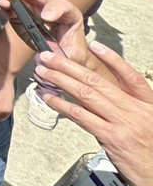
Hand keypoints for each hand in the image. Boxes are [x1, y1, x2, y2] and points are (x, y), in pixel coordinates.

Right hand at [0, 0, 89, 65]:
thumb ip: (61, 57)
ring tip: (4, 2)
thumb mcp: (71, 58)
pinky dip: (7, 7)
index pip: (65, 7)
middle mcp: (53, 10)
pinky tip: (1, 9)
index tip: (45, 17)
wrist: (63, 57)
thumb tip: (44, 57)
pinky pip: (15, 9)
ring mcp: (37, 12)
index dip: (55, 8)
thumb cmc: (70, 55)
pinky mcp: (24, 16)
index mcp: (70, 17)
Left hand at [36, 42, 152, 185]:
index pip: (131, 76)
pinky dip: (63, 105)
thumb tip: (99, 104)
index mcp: (147, 105)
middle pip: (98, 81)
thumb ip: (127, 112)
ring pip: (86, 94)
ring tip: (44, 72)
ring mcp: (123, 123)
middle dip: (70, 66)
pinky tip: (50, 98)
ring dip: (61, 80)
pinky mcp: (112, 138)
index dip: (113, 60)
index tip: (96, 46)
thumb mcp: (148, 126)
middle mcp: (136, 110)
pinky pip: (82, 117)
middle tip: (50, 56)